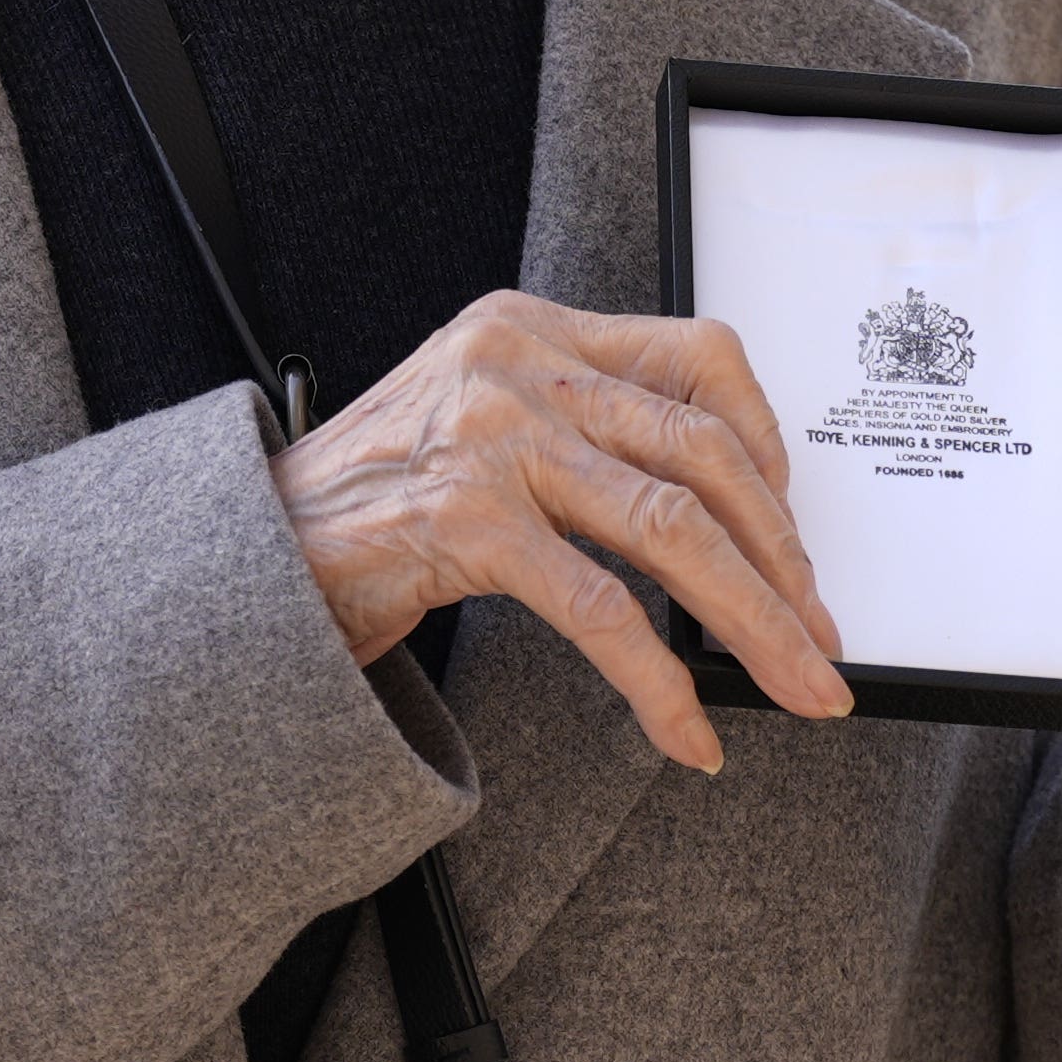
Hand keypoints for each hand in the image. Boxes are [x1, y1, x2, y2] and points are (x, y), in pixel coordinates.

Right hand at [269, 295, 850, 772]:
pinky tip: (688, 732)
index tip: (793, 529)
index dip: (769, 444)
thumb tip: (716, 522)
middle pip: (704, 453)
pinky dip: (660, 684)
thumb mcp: (480, 426)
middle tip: (821, 635)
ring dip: (756, 622)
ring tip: (799, 686)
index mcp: (531, 328)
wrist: (240, 554)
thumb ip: (580, 438)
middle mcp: (518, 363)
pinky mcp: (465, 521)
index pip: (697, 356)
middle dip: (785, 560)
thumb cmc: (369, 506)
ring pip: (673, 530)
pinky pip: (602, 612)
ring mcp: (492, 437)